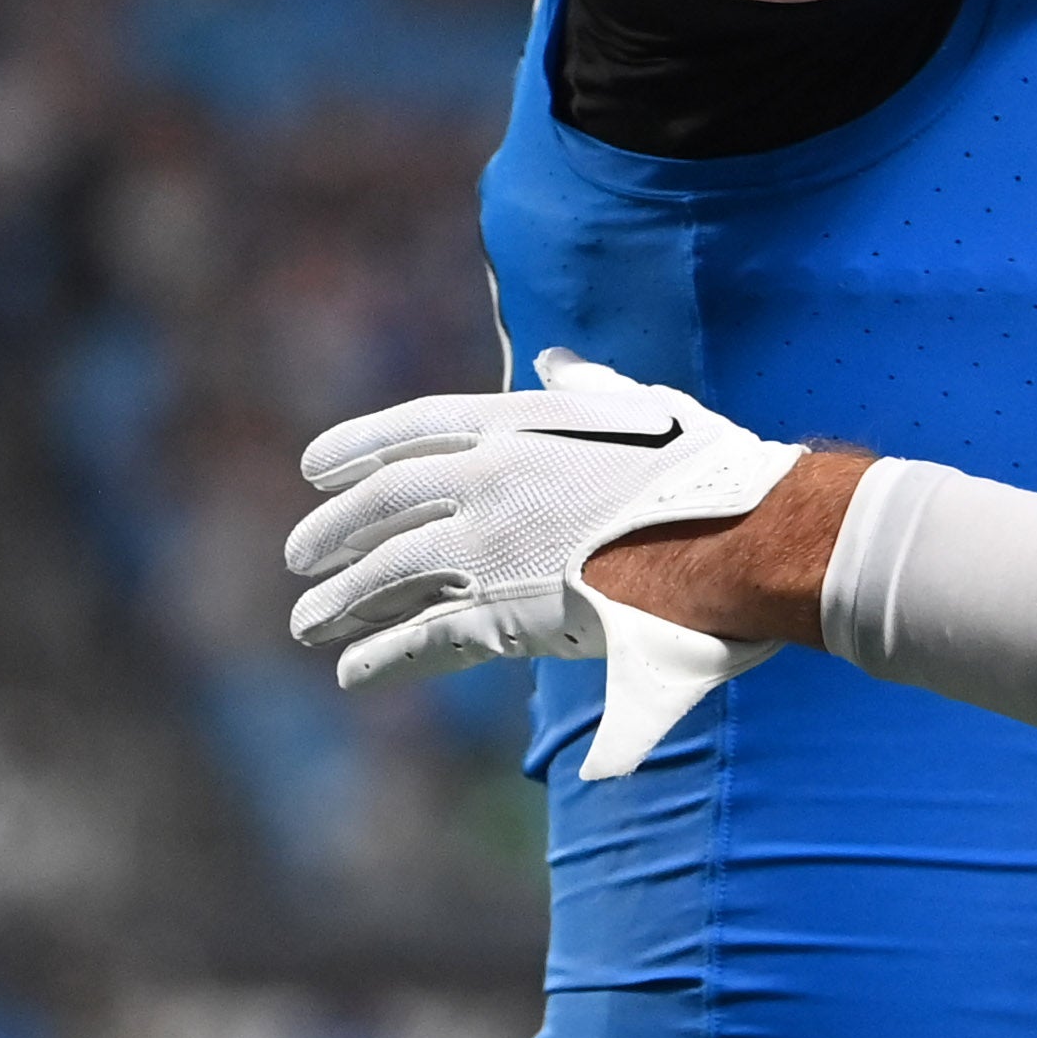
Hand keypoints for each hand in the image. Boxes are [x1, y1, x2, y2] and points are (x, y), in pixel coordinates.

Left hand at [286, 349, 801, 688]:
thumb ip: (588, 390)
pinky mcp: (503, 616)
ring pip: (386, 575)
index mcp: (520, 424)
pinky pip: (421, 639)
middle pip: (380, 505)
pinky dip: (381, 658)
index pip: (412, 427)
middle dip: (331, 532)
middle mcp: (489, 480)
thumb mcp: (646, 406)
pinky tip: (352, 674)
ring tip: (310, 622)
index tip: (311, 467)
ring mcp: (489, 547)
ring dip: (340, 601)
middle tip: (298, 556)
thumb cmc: (708, 472)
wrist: (738, 539)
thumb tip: (557, 363)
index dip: (355, 445)